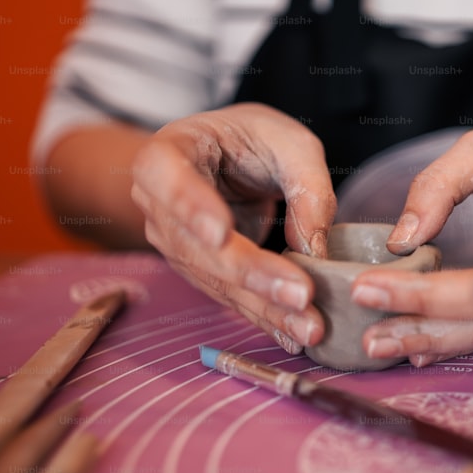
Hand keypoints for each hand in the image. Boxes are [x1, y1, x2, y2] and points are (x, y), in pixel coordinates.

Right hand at [130, 103, 335, 353]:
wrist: (227, 156)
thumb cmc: (253, 139)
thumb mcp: (290, 142)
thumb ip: (306, 186)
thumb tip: (314, 251)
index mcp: (167, 153)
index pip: (165, 177)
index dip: (191, 206)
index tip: (222, 233)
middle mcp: (158, 204)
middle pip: (198, 245)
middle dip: (253, 273)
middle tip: (301, 293)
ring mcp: (174, 243)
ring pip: (216, 280)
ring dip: (264, 306)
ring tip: (309, 326)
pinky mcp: (199, 271)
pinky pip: (231, 297)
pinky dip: (265, 316)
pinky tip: (294, 333)